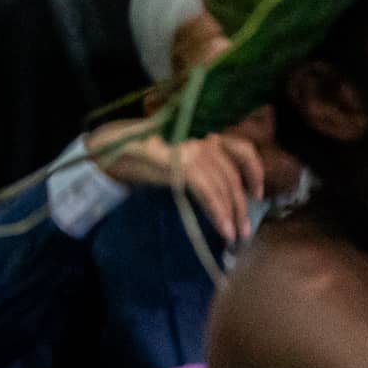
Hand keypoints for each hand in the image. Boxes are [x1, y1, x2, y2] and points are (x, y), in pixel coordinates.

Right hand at [85, 118, 266, 243]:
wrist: (109, 148)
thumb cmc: (142, 155)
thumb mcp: (177, 158)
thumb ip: (200, 167)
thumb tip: (226, 194)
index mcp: (205, 132)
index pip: (242, 149)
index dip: (254, 172)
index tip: (257, 194)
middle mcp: (203, 136)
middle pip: (232, 174)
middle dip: (241, 205)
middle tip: (244, 230)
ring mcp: (191, 147)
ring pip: (222, 184)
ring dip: (231, 213)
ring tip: (233, 235)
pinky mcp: (180, 161)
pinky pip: (206, 190)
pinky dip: (217, 211)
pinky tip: (221, 228)